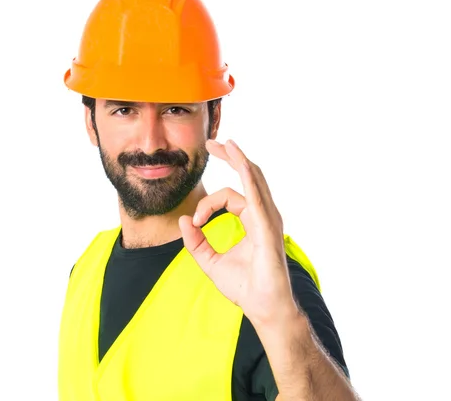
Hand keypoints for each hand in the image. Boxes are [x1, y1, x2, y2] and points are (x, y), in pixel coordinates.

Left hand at [179, 139, 298, 325]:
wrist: (262, 307)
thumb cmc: (244, 286)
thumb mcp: (210, 261)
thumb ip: (195, 241)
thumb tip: (182, 220)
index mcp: (252, 219)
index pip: (228, 197)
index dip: (207, 204)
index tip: (195, 222)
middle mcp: (263, 214)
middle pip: (248, 176)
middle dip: (230, 157)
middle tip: (213, 143)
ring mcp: (268, 218)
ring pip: (254, 179)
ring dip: (238, 159)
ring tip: (224, 143)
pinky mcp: (267, 227)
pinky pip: (255, 195)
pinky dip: (247, 175)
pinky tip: (237, 159)